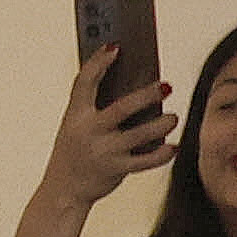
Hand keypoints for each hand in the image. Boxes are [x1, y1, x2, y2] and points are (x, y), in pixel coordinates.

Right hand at [39, 48, 173, 219]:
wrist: (63, 189)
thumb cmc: (76, 150)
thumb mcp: (77, 126)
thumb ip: (98, 108)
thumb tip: (138, 86)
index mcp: (74, 116)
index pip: (84, 83)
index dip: (98, 63)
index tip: (116, 47)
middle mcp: (88, 132)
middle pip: (122, 108)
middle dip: (147, 95)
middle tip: (166, 86)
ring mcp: (103, 151)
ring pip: (141, 134)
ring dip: (162, 124)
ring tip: (172, 117)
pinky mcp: (116, 169)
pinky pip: (146, 160)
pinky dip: (163, 153)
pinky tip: (174, 146)